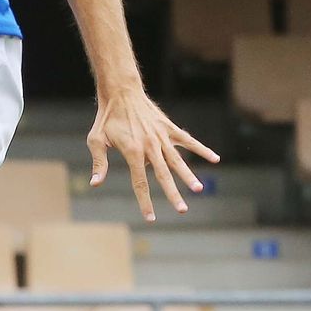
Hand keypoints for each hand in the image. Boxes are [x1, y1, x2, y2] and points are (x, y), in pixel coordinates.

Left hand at [87, 90, 220, 221]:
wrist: (120, 92)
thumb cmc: (106, 118)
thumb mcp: (96, 140)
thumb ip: (99, 163)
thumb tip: (95, 184)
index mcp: (132, 151)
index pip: (140, 182)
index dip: (145, 201)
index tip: (151, 218)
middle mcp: (149, 146)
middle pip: (163, 174)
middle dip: (173, 194)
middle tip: (183, 210)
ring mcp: (161, 137)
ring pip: (177, 160)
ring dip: (188, 175)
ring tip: (199, 189)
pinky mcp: (169, 128)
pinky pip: (187, 141)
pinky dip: (201, 149)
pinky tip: (215, 159)